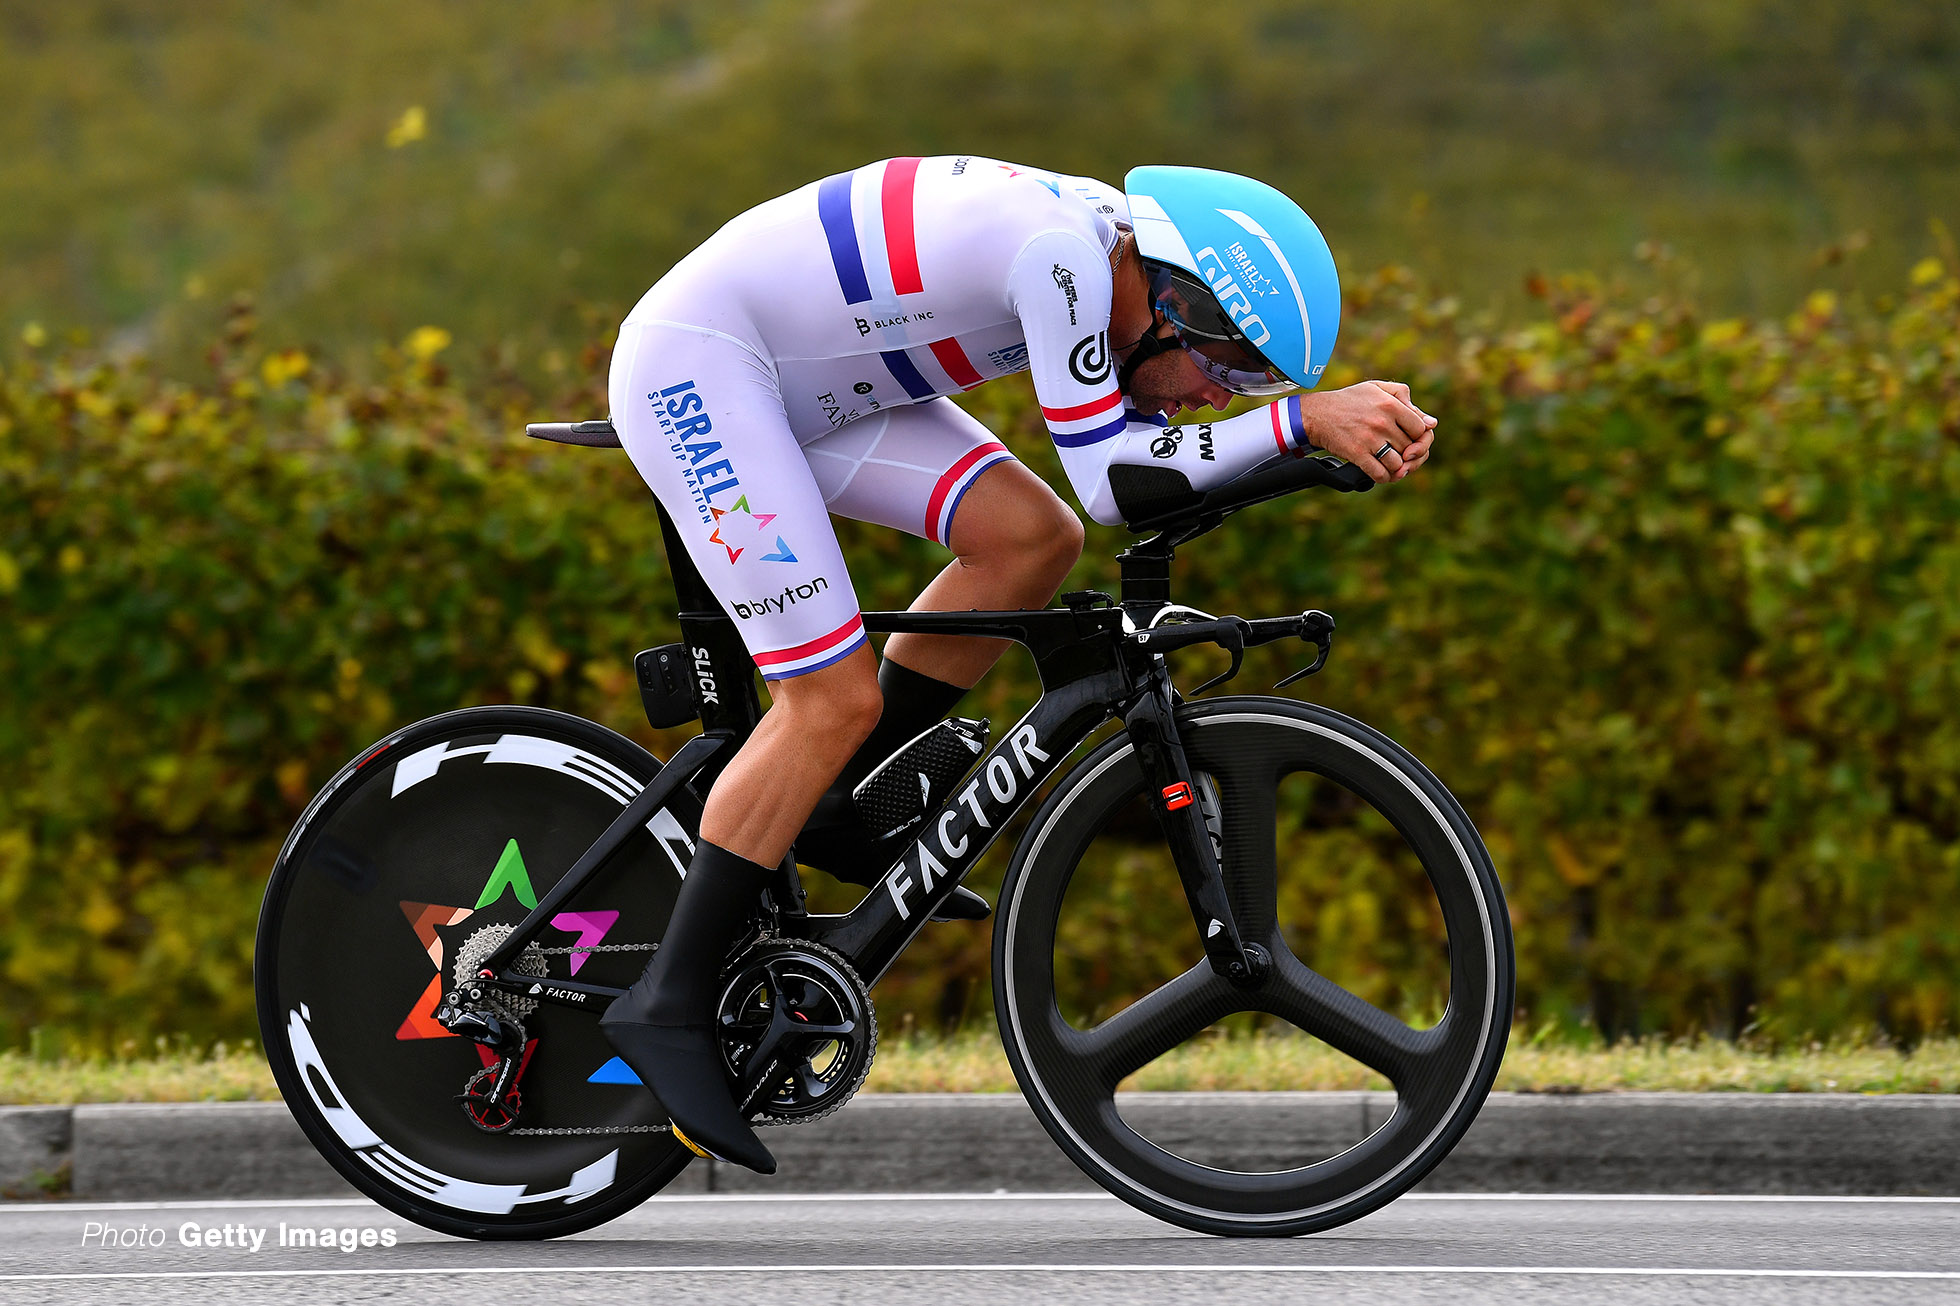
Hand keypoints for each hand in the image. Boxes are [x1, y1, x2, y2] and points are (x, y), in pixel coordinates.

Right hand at [1297, 381, 1436, 482]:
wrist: (1316, 414)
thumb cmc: (1349, 401)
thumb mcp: (1376, 388)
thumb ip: (1404, 397)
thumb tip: (1430, 422)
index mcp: (1390, 404)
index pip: (1420, 428)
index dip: (1419, 436)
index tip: (1410, 439)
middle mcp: (1382, 422)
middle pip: (1410, 448)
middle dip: (1408, 454)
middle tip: (1401, 454)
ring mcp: (1370, 440)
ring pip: (1398, 464)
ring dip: (1397, 467)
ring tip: (1391, 464)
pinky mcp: (1357, 454)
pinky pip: (1380, 473)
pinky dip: (1384, 477)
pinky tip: (1382, 473)